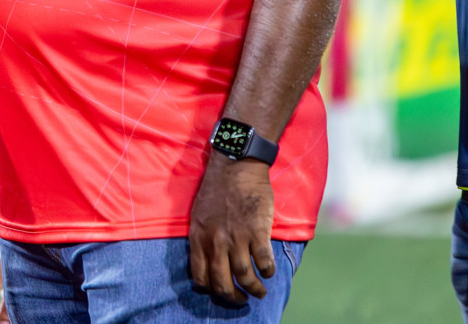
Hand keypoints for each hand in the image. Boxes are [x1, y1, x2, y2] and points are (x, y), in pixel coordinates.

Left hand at [188, 153, 274, 302]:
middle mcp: (215, 241)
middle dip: (233, 297)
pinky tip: (269, 271)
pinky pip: (264, 262)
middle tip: (242, 300)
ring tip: (260, 291)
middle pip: (222, 282)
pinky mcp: (257, 232)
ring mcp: (236, 237)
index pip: (200, 275)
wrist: (235, 166)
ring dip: (254, 289)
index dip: (210, 289)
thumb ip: (203, 237)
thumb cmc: (217, 188)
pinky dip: (268, 271)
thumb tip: (208, 259)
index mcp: (198, 236)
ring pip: (244, 276)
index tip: (220, 291)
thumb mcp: (199, 214)